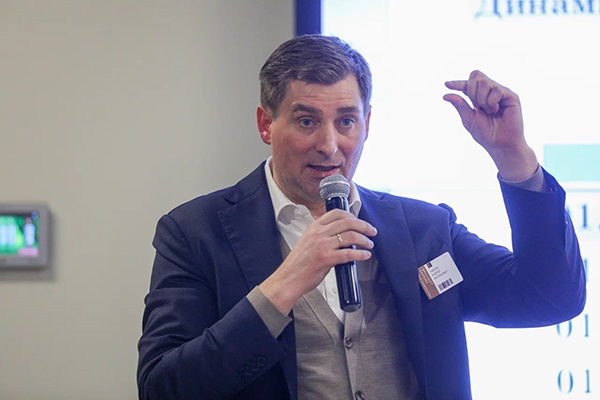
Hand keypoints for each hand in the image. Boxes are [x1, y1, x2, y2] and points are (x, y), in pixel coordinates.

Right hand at [259, 209, 376, 313]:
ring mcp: (322, 245)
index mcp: (314, 227)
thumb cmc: (298, 263)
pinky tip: (365, 255)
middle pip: (347, 222)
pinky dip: (360, 254)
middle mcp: (319, 233)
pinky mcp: (326, 259)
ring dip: (365, 239)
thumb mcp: (306, 241)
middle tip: (371, 231)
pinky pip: (349, 253)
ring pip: (351, 236)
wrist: (289, 278)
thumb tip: (340, 234)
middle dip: (364, 225)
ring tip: (369, 244)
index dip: (352, 215)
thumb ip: (320, 235)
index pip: (336, 213)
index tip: (359, 221)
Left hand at [444, 70, 537, 180]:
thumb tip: (445, 95)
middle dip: (471, 91)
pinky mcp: (510, 96)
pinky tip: (495, 110)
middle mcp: (490, 91)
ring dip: (482, 99)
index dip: (457, 83)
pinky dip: (491, 102)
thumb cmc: (486, 133)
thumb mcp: (469, 119)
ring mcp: (501, 92)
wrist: (500, 144)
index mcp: (478, 96)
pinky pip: (496, 90)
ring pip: (485, 82)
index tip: (446, 85)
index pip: (467, 84)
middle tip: (476, 106)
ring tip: (488, 111)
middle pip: (476, 76)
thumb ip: (460, 105)